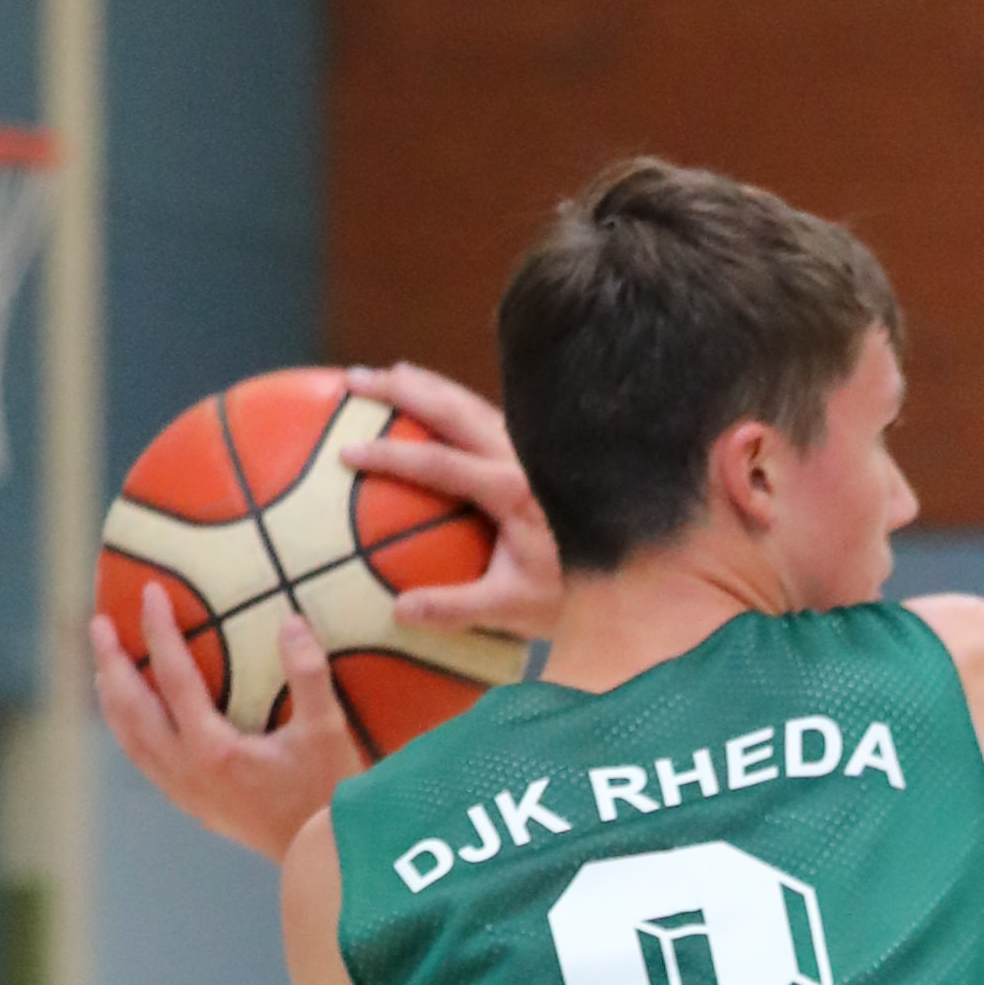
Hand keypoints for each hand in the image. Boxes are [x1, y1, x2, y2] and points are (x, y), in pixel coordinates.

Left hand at [86, 579, 360, 862]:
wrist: (320, 862)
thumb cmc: (328, 795)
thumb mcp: (327, 732)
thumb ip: (309, 676)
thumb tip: (291, 621)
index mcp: (212, 749)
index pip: (174, 677)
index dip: (159, 631)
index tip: (149, 593)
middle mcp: (186, 770)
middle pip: (131, 709)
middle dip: (111, 664)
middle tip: (99, 625)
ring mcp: (184, 792)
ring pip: (130, 738)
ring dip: (112, 699)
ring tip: (102, 669)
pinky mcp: (192, 805)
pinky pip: (144, 761)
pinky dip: (129, 732)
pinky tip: (134, 721)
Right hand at [334, 359, 563, 638]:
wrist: (634, 570)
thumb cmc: (571, 592)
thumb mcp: (513, 608)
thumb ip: (456, 608)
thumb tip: (398, 610)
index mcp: (513, 491)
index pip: (440, 464)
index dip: (392, 456)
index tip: (349, 453)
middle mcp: (523, 457)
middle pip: (453, 409)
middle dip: (400, 389)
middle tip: (355, 381)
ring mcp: (532, 446)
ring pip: (472, 403)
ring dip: (427, 385)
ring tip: (388, 374)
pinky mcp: (538, 448)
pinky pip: (489, 417)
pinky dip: (455, 405)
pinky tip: (434, 406)